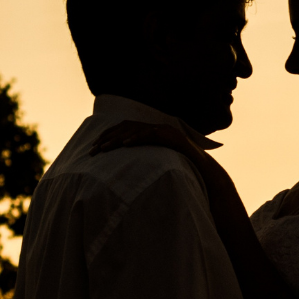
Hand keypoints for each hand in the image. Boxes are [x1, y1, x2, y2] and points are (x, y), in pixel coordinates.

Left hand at [88, 120, 205, 166]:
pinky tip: (126, 144)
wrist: (205, 171)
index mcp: (151, 133)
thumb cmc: (181, 169)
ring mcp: (165, 131)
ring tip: (104, 148)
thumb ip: (143, 161)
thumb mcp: (157, 164)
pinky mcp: (172, 137)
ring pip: (136, 130)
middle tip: (93, 150)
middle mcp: (157, 128)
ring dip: (118, 139)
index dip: (108, 135)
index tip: (93, 146)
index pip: (125, 129)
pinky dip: (137, 138)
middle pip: (126, 127)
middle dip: (107, 138)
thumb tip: (124, 169)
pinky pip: (152, 135)